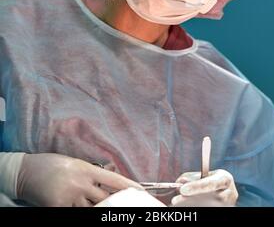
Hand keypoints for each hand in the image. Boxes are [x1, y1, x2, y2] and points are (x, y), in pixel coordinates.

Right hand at [16, 153, 143, 206]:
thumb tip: (108, 183)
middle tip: (119, 206)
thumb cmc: (52, 165)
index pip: (114, 180)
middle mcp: (80, 182)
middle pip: (105, 199)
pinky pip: (74, 213)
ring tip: (88, 201)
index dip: (130, 186)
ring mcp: (70, 196)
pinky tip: (74, 205)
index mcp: (86, 169)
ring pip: (90, 209)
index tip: (142, 191)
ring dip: (92, 208)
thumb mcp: (75, 164)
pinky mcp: (58, 206)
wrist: (27, 170)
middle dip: (111, 203)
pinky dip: (76, 210)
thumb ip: (91, 174)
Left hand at [171, 169, 237, 206]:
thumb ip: (193, 177)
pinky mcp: (224, 209)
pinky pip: (207, 208)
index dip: (196, 186)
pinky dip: (195, 206)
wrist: (225, 191)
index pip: (210, 183)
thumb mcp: (206, 175)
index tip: (182, 189)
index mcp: (225, 178)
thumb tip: (180, 181)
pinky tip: (185, 205)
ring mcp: (228, 204)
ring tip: (178, 202)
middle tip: (176, 199)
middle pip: (209, 197)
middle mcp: (229, 192)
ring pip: (208, 205)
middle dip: (190, 198)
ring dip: (191, 204)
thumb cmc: (213, 181)